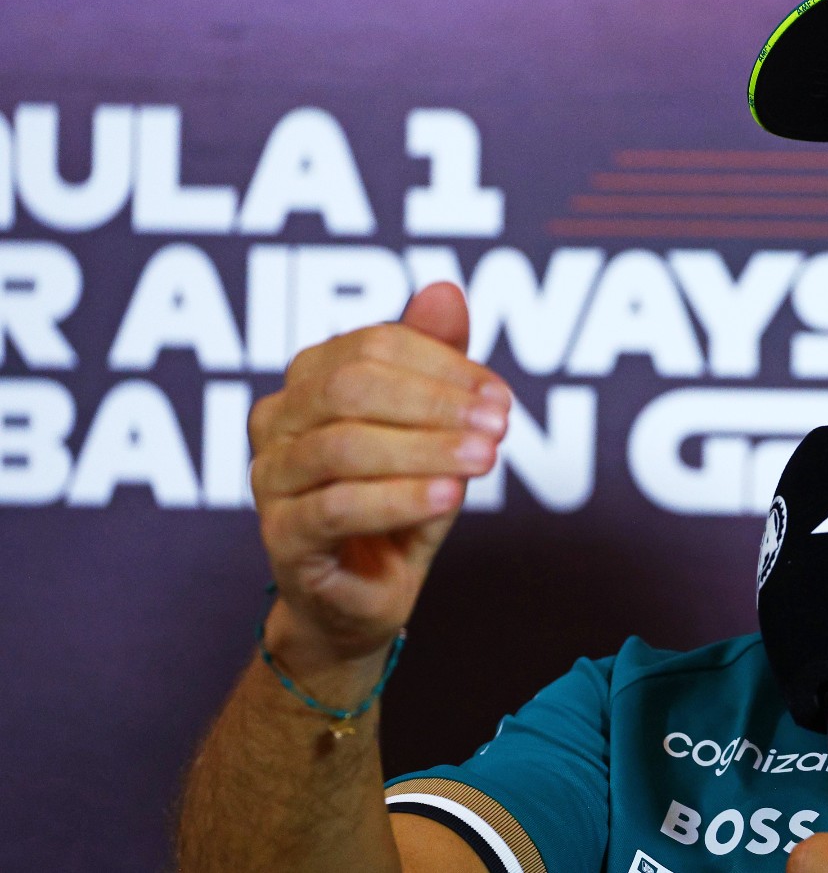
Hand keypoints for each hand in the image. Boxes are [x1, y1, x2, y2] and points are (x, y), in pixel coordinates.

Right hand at [249, 282, 509, 678]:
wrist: (366, 593)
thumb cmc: (401, 498)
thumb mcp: (432, 430)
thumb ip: (435, 361)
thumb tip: (446, 289)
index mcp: (311, 379)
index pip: (374, 345)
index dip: (443, 365)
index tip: (501, 397)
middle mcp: (277, 419)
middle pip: (351, 387)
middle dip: (435, 402)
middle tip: (499, 426)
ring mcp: (271, 478)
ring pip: (345, 446)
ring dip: (425, 449)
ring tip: (484, 460)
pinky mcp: (281, 536)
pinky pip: (337, 507)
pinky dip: (399, 497)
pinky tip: (448, 497)